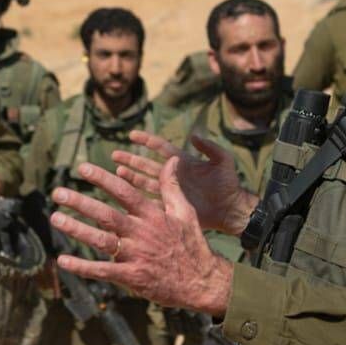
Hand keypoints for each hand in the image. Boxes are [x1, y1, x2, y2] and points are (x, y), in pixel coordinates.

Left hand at [51, 157, 233, 316]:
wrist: (202, 282)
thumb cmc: (192, 244)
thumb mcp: (186, 212)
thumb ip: (172, 186)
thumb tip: (172, 161)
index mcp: (153, 215)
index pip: (124, 192)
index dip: (102, 179)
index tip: (82, 168)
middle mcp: (142, 233)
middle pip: (106, 214)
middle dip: (80, 202)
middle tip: (58, 192)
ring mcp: (136, 255)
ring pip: (101, 240)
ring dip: (76, 229)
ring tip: (55, 218)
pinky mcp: (132, 276)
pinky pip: (103, 271)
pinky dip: (82, 266)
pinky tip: (63, 260)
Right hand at [111, 129, 256, 234]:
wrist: (231, 209)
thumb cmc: (229, 184)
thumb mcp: (223, 161)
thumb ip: (210, 147)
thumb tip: (194, 135)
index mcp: (183, 162)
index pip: (162, 148)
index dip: (147, 141)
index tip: (131, 135)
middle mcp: (174, 175)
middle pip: (147, 165)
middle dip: (131, 159)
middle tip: (114, 154)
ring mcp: (171, 190)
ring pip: (146, 182)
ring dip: (132, 177)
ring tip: (117, 171)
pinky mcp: (172, 205)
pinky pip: (152, 201)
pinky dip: (140, 198)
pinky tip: (126, 196)